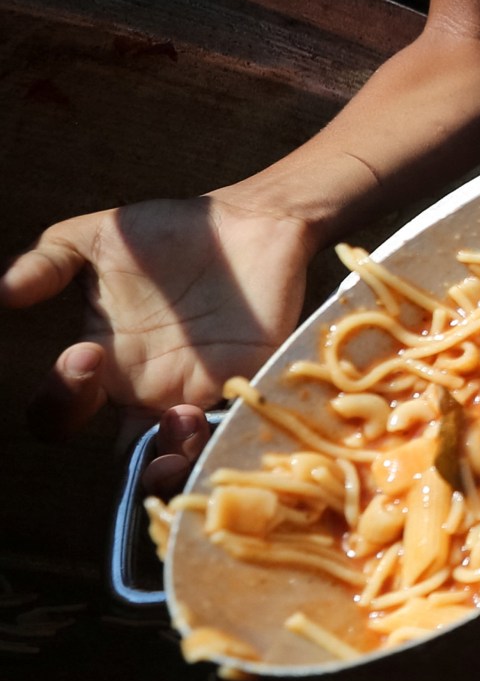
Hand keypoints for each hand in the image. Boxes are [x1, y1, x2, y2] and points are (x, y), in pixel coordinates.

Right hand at [2, 195, 316, 437]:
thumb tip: (3, 291)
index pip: (61, 413)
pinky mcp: (250, 386)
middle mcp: (150, 391)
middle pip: (126, 458)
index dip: (61, 398)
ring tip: (186, 418)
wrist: (254, 220)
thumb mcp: (99, 238)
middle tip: (156, 414)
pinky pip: (233, 432)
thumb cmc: (172, 232)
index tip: (86, 354)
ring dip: (177, 460)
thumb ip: (49, 262)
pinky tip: (221, 412)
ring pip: (180, 460)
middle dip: (130, 458)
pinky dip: (223, 438)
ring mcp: (202, 393)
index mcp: (106, 364)